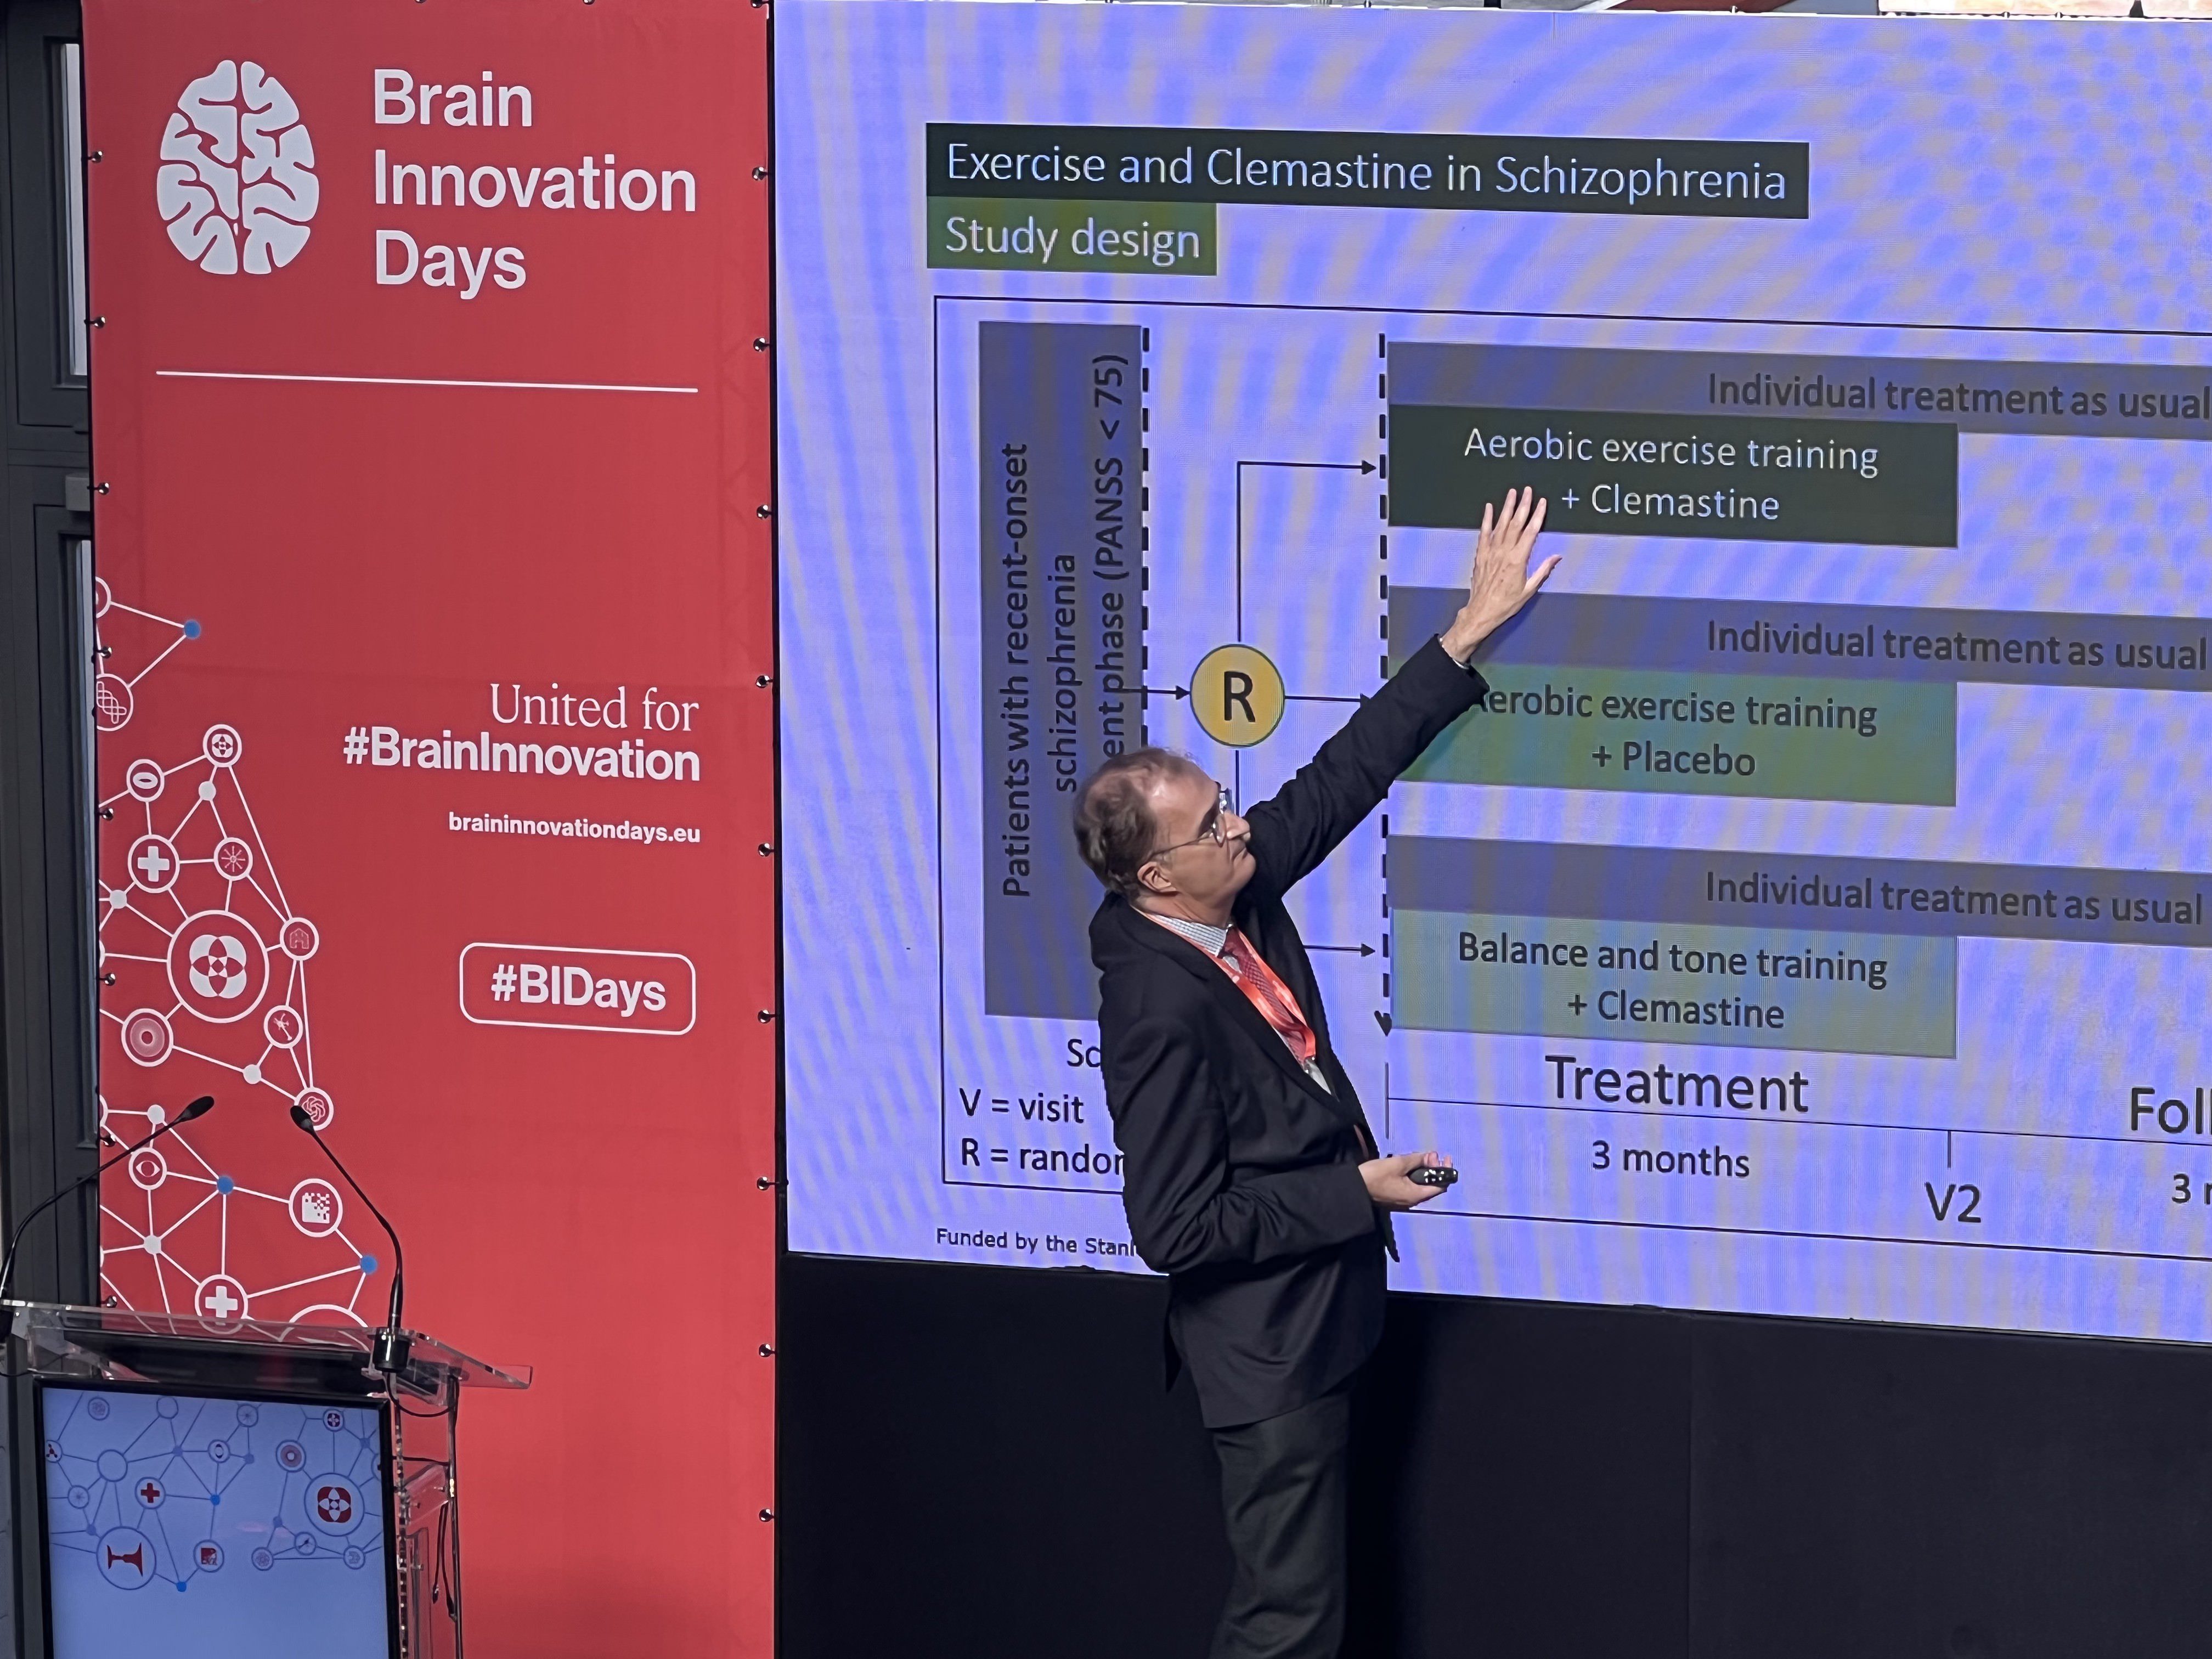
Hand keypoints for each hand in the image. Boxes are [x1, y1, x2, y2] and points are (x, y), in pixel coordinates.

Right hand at [1360, 1150, 1453, 1210]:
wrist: (1353, 1189)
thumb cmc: (1376, 1176)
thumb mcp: (1398, 1163)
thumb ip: (1416, 1159)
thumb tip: (1430, 1156)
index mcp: (1416, 1195)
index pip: (1441, 1186)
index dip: (1445, 1171)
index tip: (1444, 1157)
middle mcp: (1412, 1201)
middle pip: (1431, 1186)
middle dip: (1433, 1168)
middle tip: (1429, 1154)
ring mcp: (1403, 1200)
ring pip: (1420, 1186)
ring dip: (1423, 1171)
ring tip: (1420, 1157)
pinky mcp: (1395, 1197)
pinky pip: (1411, 1187)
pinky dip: (1415, 1176)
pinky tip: (1409, 1166)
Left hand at [1440, 486, 1558, 663]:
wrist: (1482, 611)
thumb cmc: (1506, 603)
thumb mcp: (1529, 589)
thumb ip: (1543, 571)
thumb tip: (1556, 557)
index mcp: (1518, 560)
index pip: (1530, 532)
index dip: (1537, 515)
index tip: (1542, 502)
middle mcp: (1504, 553)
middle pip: (1516, 523)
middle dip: (1523, 505)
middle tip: (1528, 490)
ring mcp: (1491, 552)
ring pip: (1500, 525)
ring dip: (1507, 507)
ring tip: (1512, 493)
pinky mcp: (1481, 554)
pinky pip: (1484, 533)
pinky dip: (1486, 519)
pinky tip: (1488, 508)